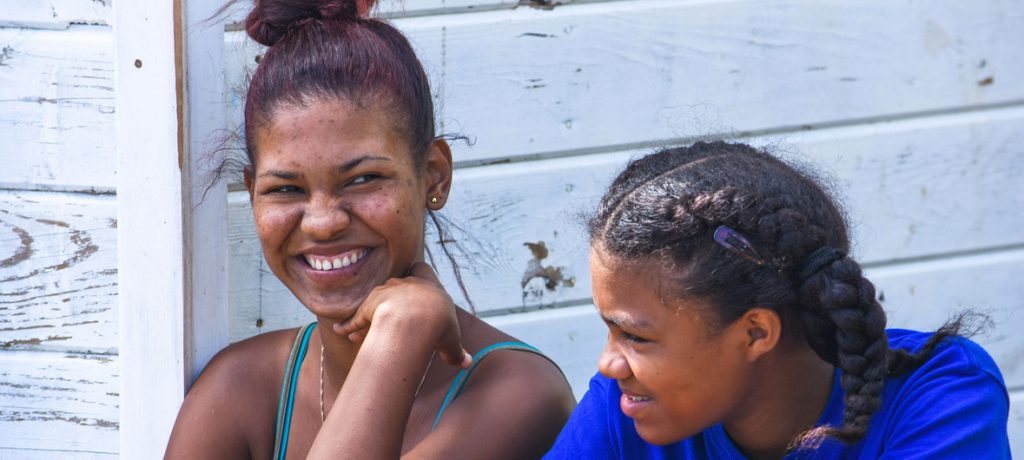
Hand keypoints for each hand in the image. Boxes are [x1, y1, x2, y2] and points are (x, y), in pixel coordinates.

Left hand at [332, 262, 471, 367]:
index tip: (419, 286)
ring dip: (371, 316)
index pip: (422, 270)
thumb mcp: (452, 340)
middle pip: (397, 285)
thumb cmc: (438, 325)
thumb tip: (466, 363)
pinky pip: (357, 316)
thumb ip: (456, 352)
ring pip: (375, 301)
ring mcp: (384, 293)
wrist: (414, 319)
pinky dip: (348, 325)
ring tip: (362, 334)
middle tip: (393, 319)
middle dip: (394, 300)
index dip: (420, 275)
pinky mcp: (368, 306)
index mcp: (428, 286)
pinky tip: (341, 331)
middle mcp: (405, 284)